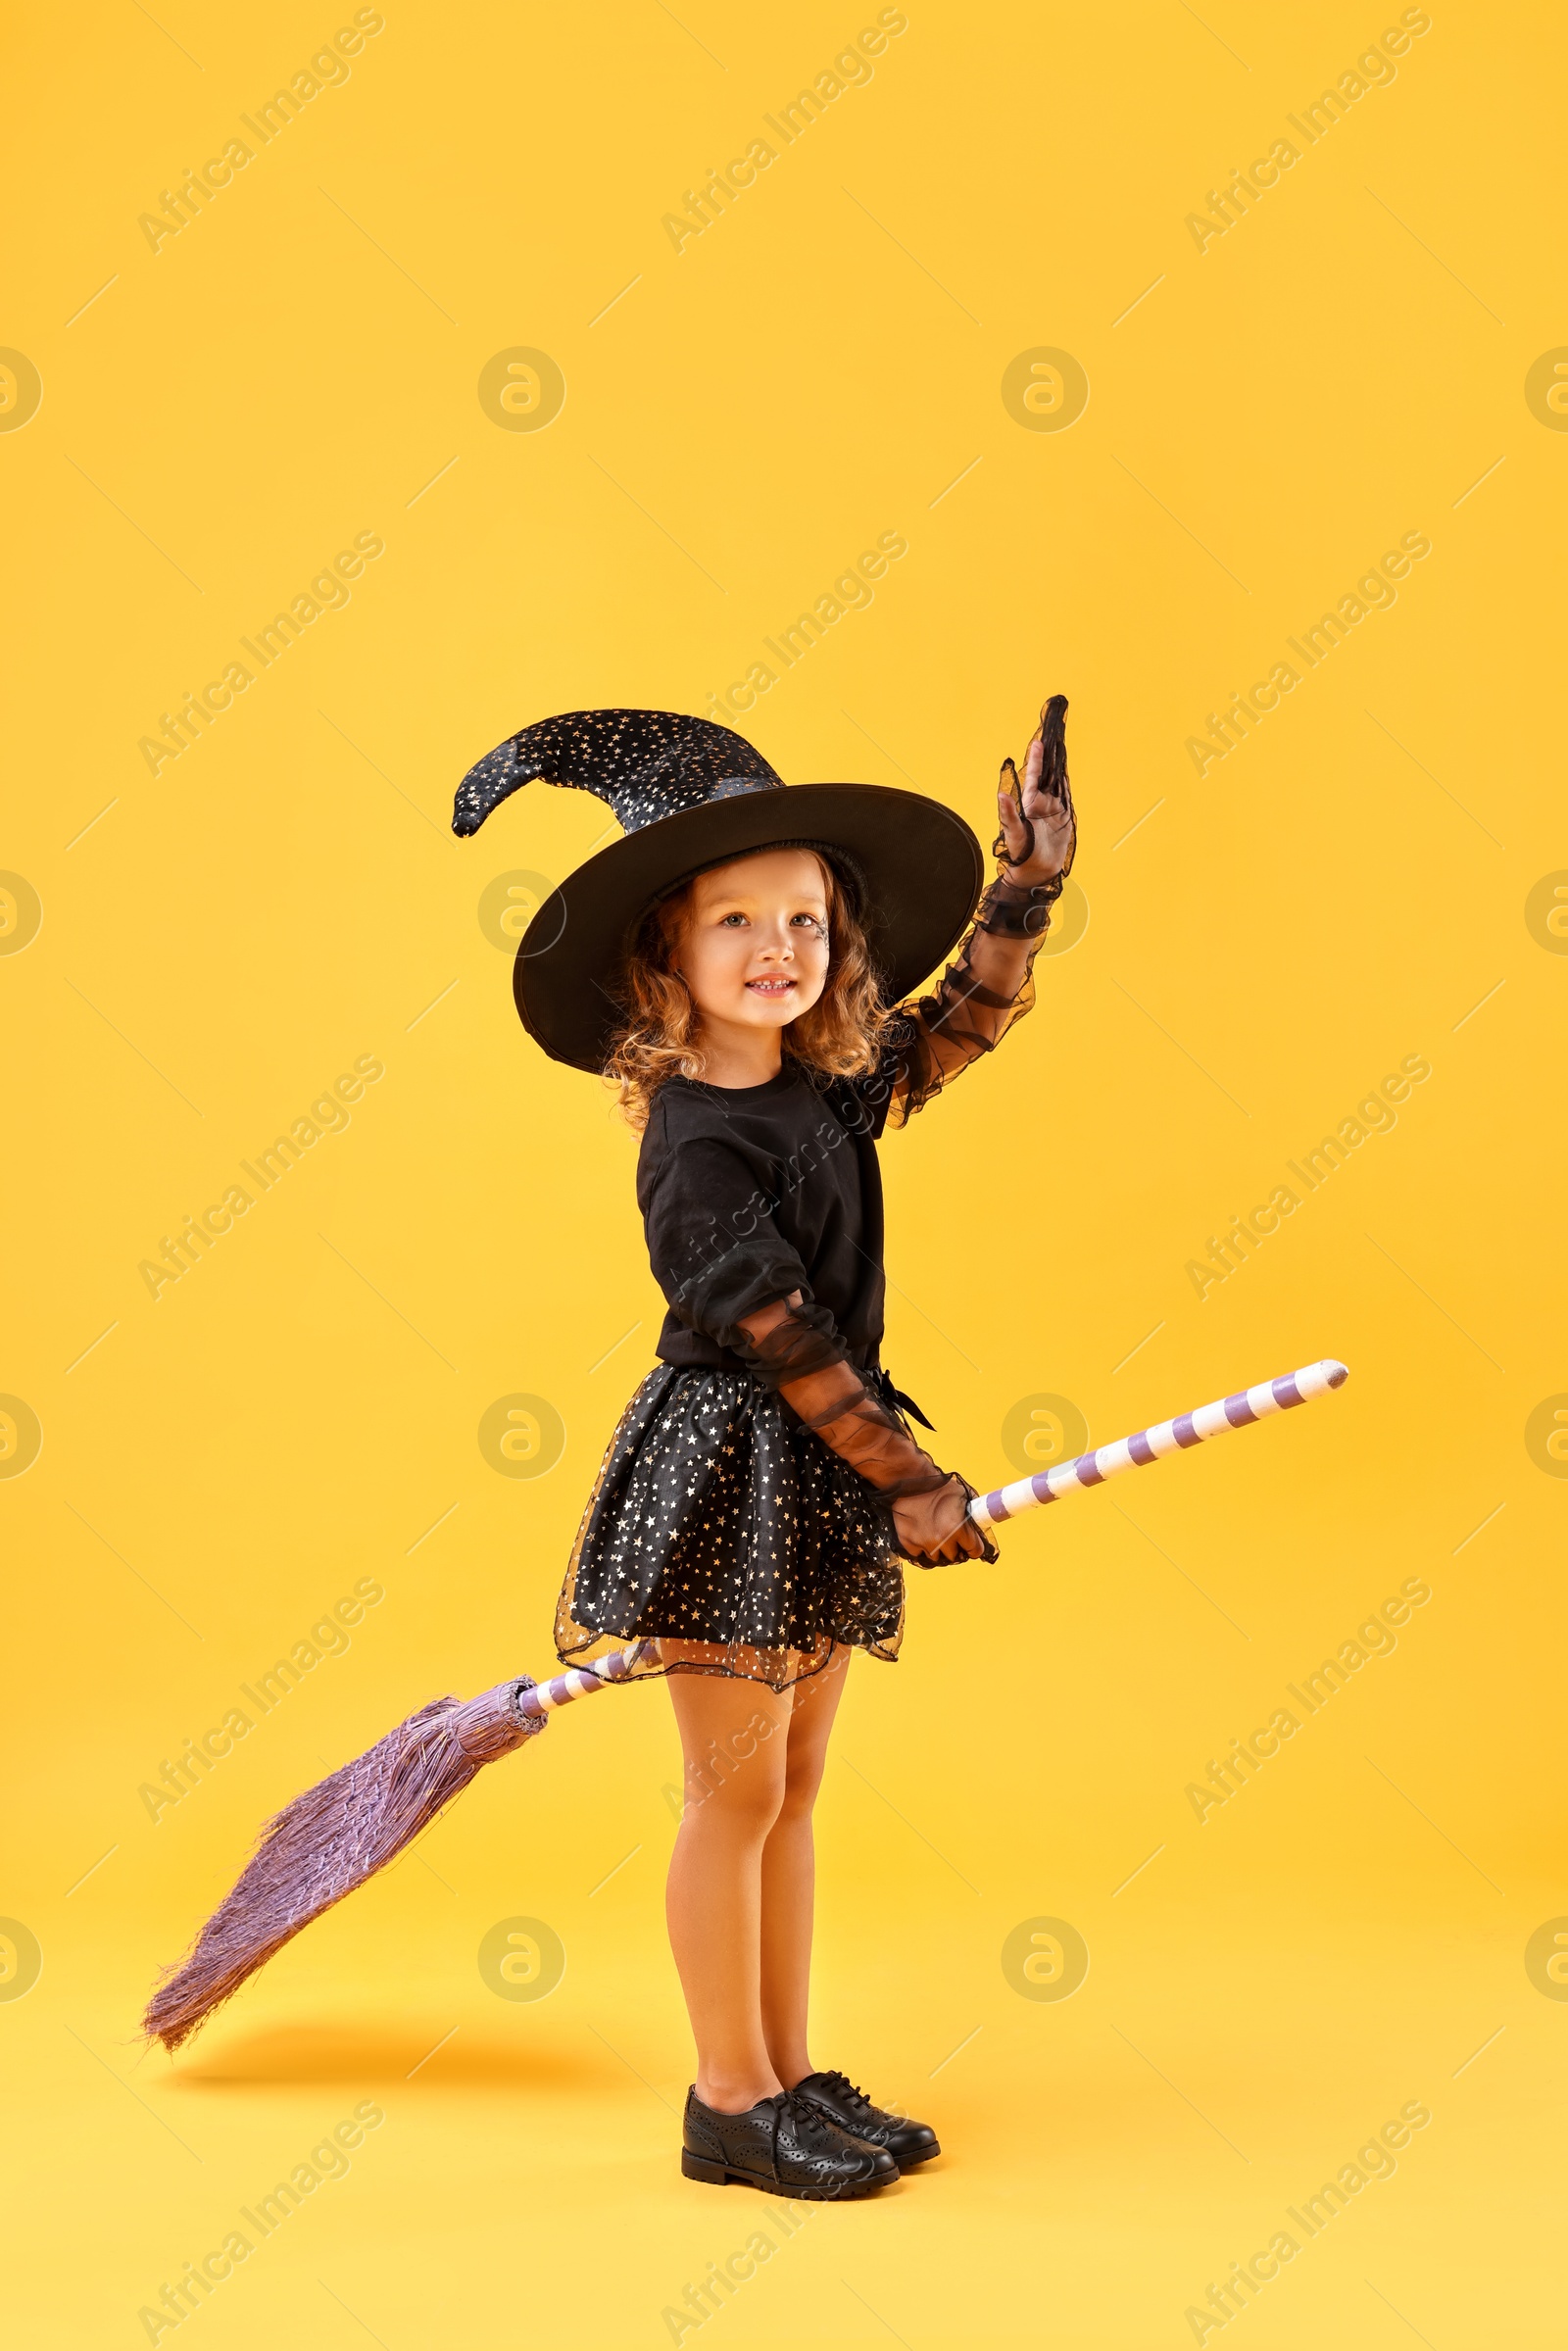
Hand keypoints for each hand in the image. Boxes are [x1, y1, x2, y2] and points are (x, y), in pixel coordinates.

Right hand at [891, 1474, 988, 1566]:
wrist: (910, 1480)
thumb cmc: (936, 1485)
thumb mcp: (962, 1495)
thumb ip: (972, 1511)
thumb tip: (981, 1521)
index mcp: (958, 1528)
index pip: (975, 1550)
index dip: (974, 1547)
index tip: (970, 1545)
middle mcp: (942, 1539)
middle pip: (954, 1556)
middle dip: (954, 1547)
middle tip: (949, 1535)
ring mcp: (924, 1543)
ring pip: (936, 1557)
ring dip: (937, 1548)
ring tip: (934, 1533)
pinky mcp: (908, 1543)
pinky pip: (918, 1553)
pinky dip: (920, 1546)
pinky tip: (921, 1532)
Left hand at [995, 694, 1074, 885]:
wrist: (1036, 871)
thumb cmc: (1019, 853)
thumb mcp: (1013, 833)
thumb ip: (1008, 814)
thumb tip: (1001, 795)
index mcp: (1029, 803)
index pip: (1033, 776)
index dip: (1036, 759)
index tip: (1038, 742)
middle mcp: (1041, 803)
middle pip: (1047, 775)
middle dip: (1049, 757)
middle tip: (1052, 735)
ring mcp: (1053, 809)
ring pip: (1057, 783)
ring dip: (1058, 767)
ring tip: (1059, 747)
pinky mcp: (1063, 817)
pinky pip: (1065, 796)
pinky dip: (1066, 783)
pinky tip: (1065, 771)